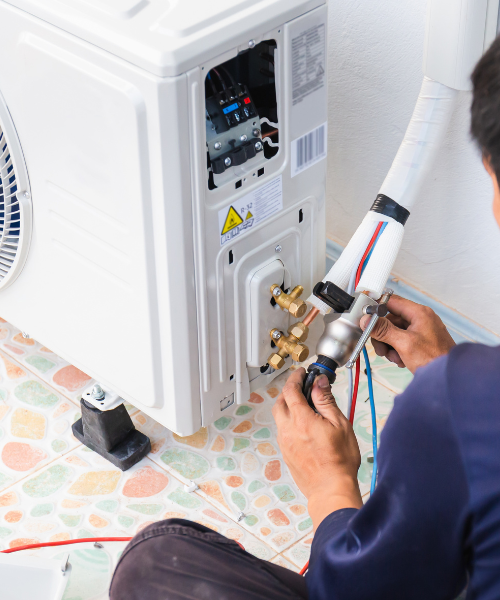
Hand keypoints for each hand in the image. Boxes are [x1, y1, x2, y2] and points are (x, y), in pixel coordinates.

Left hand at [273, 368, 361, 529]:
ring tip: (305, 406)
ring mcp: (285, 442)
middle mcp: (288, 430)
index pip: (290, 390)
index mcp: (301, 420)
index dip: (295, 378)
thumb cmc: (339, 461)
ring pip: (280, 417)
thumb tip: (319, 383)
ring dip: (288, 407)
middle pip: (280, 402)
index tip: (302, 373)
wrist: (331, 489)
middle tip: (302, 387)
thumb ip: (326, 401)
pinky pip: (283, 431)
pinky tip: (304, 426)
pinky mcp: (286, 453)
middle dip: (289, 390)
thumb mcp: (340, 424)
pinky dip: (290, 422)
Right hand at [360, 295, 454, 372]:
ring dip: (389, 346)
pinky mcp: (420, 341)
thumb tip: (367, 320)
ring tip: (394, 357)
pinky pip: (401, 341)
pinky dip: (397, 350)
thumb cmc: (434, 359)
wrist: (448, 377)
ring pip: (394, 332)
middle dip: (383, 335)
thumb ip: (383, 330)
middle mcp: (420, 319)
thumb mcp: (404, 343)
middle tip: (381, 348)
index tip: (366, 319)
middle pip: (390, 320)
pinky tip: (401, 360)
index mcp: (419, 313)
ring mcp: (420, 330)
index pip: (391, 301)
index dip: (377, 309)